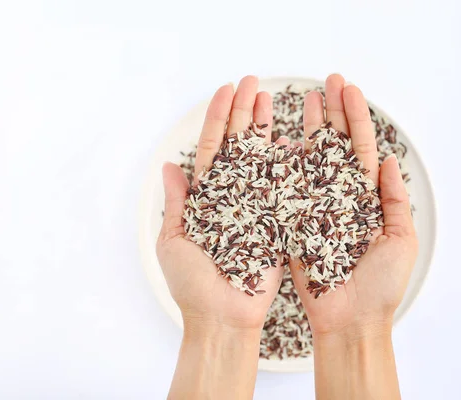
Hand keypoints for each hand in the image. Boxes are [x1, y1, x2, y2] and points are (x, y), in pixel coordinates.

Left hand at [156, 76, 282, 398]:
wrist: (223, 318)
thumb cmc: (193, 286)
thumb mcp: (175, 241)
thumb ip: (177, 203)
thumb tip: (168, 166)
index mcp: (205, 198)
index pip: (212, 148)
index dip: (218, 118)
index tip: (225, 90)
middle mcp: (232, 196)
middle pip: (238, 145)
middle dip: (243, 112)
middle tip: (252, 83)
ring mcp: (256, 206)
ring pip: (261, 159)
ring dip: (265, 128)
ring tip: (270, 99)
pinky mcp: (276, 221)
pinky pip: (283, 188)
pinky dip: (288, 164)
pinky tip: (292, 140)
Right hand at [289, 74, 417, 335]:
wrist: (350, 320)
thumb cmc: (382, 287)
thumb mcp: (401, 240)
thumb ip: (395, 200)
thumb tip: (388, 160)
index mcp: (369, 199)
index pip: (362, 149)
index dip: (357, 118)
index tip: (350, 90)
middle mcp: (343, 198)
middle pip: (337, 146)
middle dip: (335, 113)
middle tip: (330, 82)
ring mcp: (317, 208)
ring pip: (313, 161)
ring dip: (311, 129)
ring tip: (308, 99)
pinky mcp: (296, 223)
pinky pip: (289, 189)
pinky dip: (286, 165)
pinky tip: (282, 140)